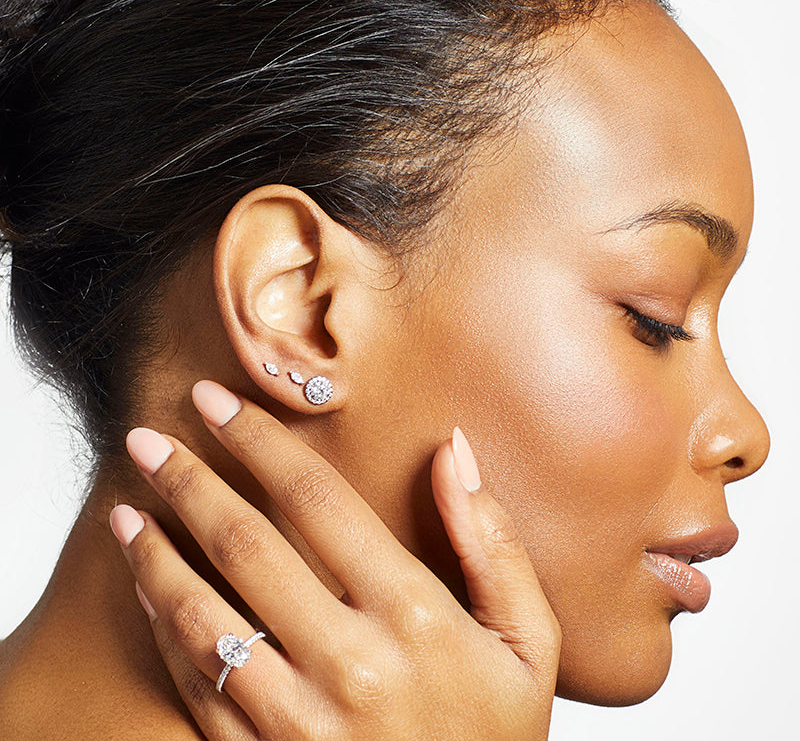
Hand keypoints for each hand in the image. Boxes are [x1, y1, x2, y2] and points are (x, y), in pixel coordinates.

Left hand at [110, 379, 560, 739]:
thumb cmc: (497, 736)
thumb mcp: (528, 641)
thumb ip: (494, 543)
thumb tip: (454, 451)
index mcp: (414, 616)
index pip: (317, 500)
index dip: (259, 440)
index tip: (217, 401)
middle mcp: (349, 663)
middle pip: (246, 545)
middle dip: (188, 480)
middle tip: (147, 437)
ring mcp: (298, 721)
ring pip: (201, 616)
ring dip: (154, 554)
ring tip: (125, 507)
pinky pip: (196, 686)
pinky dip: (163, 629)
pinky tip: (147, 590)